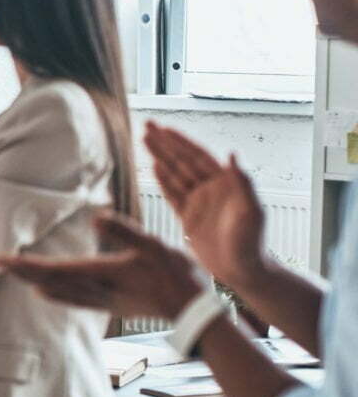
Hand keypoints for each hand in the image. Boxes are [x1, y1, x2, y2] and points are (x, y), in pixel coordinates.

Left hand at [0, 213, 209, 320]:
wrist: (194, 312)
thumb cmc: (178, 276)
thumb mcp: (155, 246)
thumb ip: (125, 232)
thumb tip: (96, 217)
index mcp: (103, 273)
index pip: (55, 268)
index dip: (28, 264)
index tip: (2, 259)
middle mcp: (97, 290)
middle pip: (52, 280)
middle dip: (25, 271)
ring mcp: (104, 301)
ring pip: (61, 291)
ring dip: (37, 281)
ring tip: (19, 275)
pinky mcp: (113, 306)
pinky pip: (75, 299)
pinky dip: (57, 294)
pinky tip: (48, 294)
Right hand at [144, 121, 267, 288]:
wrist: (241, 270)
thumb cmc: (252, 243)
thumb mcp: (252, 211)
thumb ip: (243, 183)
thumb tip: (232, 154)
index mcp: (226, 183)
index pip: (198, 156)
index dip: (181, 142)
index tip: (165, 128)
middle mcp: (211, 189)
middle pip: (182, 160)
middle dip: (165, 143)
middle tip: (147, 126)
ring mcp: (198, 202)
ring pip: (175, 174)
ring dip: (160, 157)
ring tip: (144, 140)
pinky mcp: (189, 218)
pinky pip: (172, 195)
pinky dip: (163, 181)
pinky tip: (153, 167)